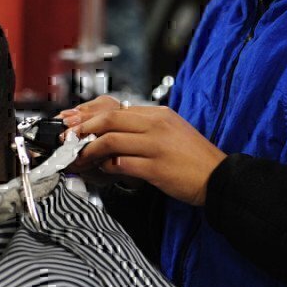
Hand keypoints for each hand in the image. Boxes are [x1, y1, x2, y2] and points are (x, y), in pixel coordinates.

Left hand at [59, 96, 226, 206]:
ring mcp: (157, 145)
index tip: (72, 123)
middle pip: (109, 119)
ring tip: (79, 158)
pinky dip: (108, 167)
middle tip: (67, 139)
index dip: (88, 116)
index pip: (115, 109)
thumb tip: (110, 135)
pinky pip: (123, 164)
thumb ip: (142, 130)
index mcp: (158, 114)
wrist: (219, 177)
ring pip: (111, 140)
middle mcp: (157, 125)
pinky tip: (104, 171)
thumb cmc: (193, 159)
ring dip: (89, 151)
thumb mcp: (169, 133)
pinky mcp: (157, 167)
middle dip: (82, 129)